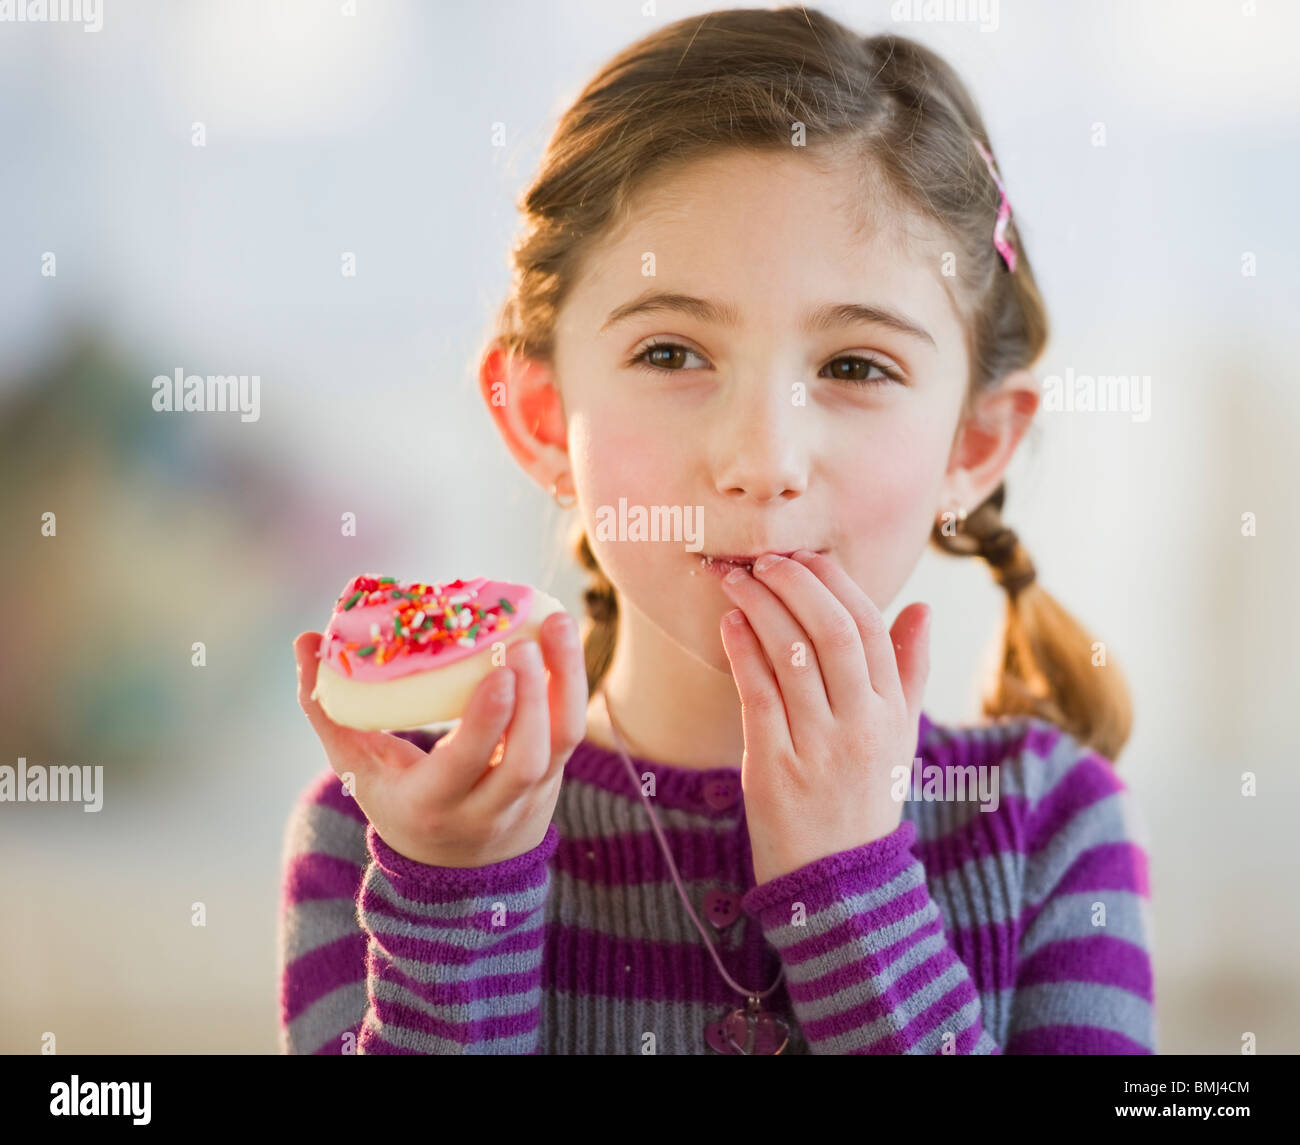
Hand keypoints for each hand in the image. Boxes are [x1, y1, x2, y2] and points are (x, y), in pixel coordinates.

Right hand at [293, 610, 586, 867]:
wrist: (460, 868)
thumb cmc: (400, 800)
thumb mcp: (357, 767)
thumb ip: (327, 707)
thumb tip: (303, 641)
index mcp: (431, 805)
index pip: (464, 768)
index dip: (485, 722)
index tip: (496, 671)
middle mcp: (487, 807)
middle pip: (522, 761)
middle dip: (529, 701)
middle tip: (521, 640)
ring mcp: (529, 794)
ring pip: (559, 742)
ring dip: (562, 681)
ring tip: (553, 622)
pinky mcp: (555, 773)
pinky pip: (571, 728)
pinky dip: (571, 680)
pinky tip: (562, 634)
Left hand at [718, 549, 930, 885]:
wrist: (839, 883)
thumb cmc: (864, 798)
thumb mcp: (899, 737)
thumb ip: (909, 670)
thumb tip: (922, 608)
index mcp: (891, 713)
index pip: (869, 629)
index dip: (834, 584)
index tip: (804, 558)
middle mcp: (861, 727)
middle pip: (833, 632)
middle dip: (796, 585)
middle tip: (764, 560)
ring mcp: (819, 749)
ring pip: (792, 657)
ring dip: (761, 608)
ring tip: (735, 580)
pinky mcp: (775, 769)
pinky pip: (758, 696)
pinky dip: (743, 652)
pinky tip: (728, 624)